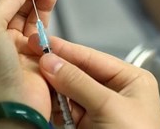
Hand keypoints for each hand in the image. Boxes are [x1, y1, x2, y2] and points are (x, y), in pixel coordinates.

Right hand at [31, 36, 159, 128]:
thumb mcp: (110, 107)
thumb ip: (79, 83)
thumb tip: (51, 61)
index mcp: (130, 80)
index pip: (92, 58)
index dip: (65, 49)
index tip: (40, 41)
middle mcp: (115, 92)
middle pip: (78, 74)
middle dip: (55, 68)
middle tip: (29, 58)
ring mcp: (100, 111)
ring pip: (68, 93)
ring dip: (50, 89)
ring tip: (30, 78)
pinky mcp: (86, 128)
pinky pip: (65, 113)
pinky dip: (52, 108)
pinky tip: (39, 100)